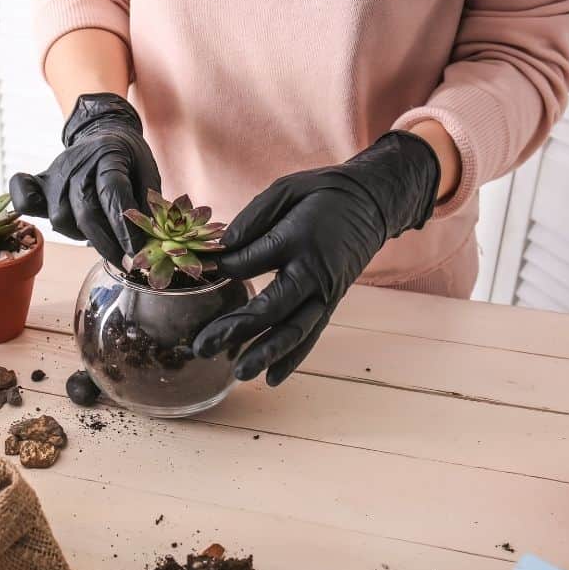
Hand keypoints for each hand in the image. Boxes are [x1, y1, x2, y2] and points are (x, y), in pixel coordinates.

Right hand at [9, 93, 161, 266]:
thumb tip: (148, 242)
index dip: (125, 228)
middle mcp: (77, 164)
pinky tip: (59, 223)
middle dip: (107, 244)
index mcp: (108, 154)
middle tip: (125, 262)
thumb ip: (147, 203)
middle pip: (85, 212)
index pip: (113, 194)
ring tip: (103, 238)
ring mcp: (55, 173)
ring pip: (61, 218)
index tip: (137, 254)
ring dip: (83, 236)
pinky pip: (25, 199)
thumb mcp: (148, 170)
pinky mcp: (41, 183)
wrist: (102, 131)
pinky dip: (31, 212)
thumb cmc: (128, 157)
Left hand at [194, 130, 441, 385]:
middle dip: (236, 329)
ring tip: (238, 373)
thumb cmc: (321, 195)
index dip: (224, 268)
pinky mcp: (330, 304)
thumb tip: (219, 248)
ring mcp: (325, 292)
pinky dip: (293, 358)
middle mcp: (314, 272)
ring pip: (295, 330)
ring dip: (265, 354)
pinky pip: (311, 335)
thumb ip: (252, 219)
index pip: (253, 260)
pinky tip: (271, 378)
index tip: (196, 274)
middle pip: (272, 308)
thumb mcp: (285, 191)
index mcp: (300, 238)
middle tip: (202, 347)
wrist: (372, 204)